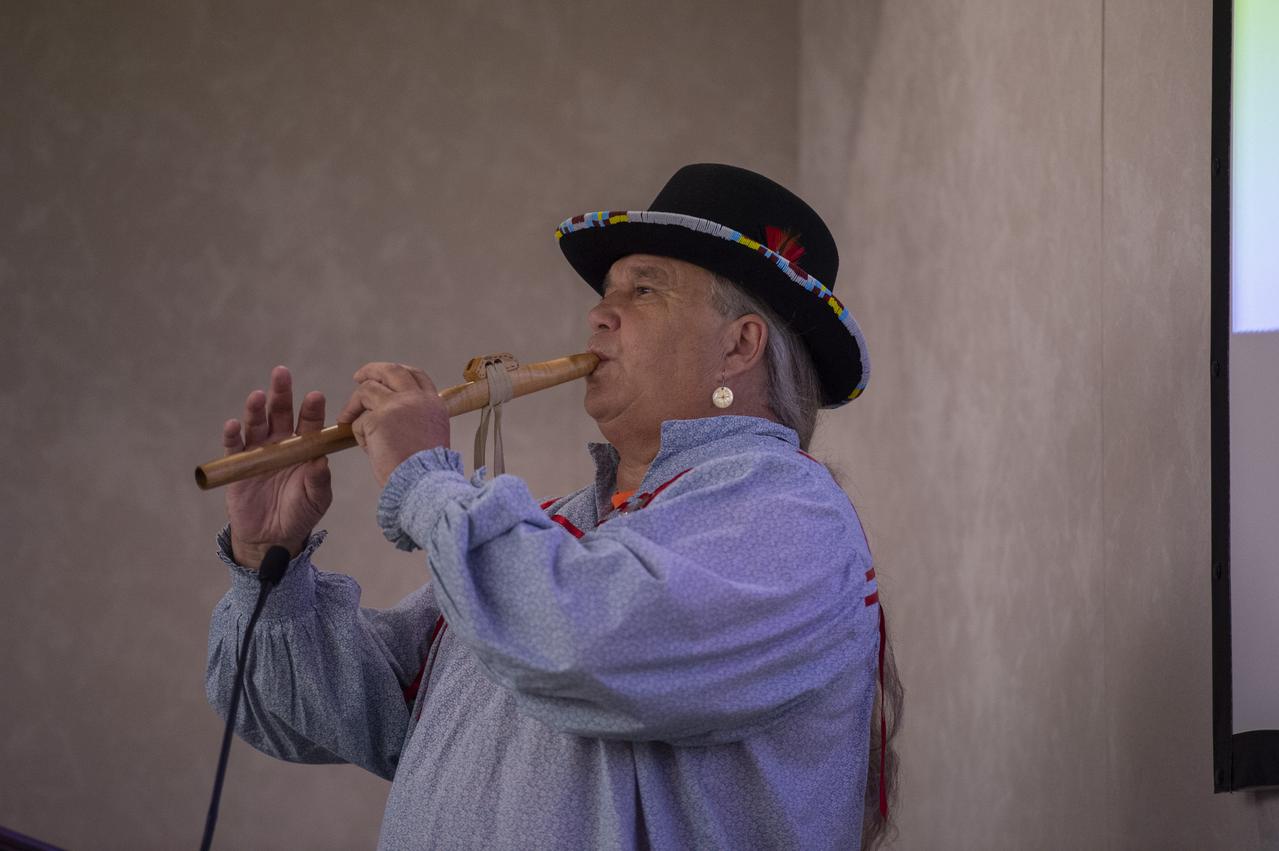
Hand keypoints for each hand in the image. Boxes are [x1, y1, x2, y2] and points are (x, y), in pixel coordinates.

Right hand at [223, 366, 332, 566]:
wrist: (273, 536)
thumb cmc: (301, 513)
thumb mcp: (317, 498)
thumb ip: (319, 479)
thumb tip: (321, 461)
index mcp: (305, 447)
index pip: (309, 423)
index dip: (312, 409)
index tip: (315, 396)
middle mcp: (281, 443)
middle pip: (280, 413)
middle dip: (281, 394)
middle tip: (282, 373)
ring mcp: (258, 451)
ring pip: (256, 424)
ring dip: (256, 410)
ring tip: (257, 396)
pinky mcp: (238, 464)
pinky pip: (234, 446)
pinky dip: (232, 435)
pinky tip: (233, 425)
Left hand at [337, 362, 449, 486]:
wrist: (424, 483)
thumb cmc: (427, 468)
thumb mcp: (432, 432)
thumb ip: (417, 416)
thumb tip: (394, 410)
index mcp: (433, 402)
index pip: (415, 375)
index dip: (398, 372)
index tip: (384, 376)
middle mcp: (416, 399)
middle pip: (391, 371)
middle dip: (371, 370)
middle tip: (359, 377)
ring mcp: (396, 406)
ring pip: (367, 390)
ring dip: (353, 404)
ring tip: (346, 418)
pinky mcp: (377, 419)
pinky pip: (358, 420)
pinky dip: (358, 434)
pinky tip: (370, 449)